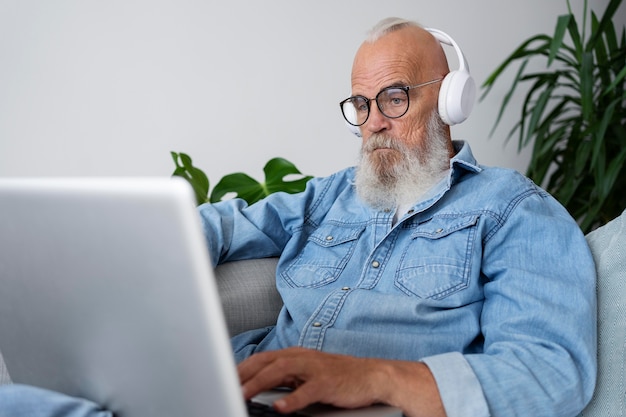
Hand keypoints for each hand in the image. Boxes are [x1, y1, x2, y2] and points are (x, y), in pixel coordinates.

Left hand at [237, 347, 445, 416]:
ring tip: (242, 395)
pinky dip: (291, 399)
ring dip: (259, 383)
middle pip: (266, 362)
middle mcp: (302, 357)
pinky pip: (307, 391)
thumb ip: (284, 378)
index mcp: (294, 355)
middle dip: (243, 374)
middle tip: (223, 386)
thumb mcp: (306, 375)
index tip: (221, 378)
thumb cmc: (337, 377)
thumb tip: (256, 387)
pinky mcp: (328, 383)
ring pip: (280, 371)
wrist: (372, 376)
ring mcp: (315, 368)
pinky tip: (279, 408)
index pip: (261, 359)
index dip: (240, 368)